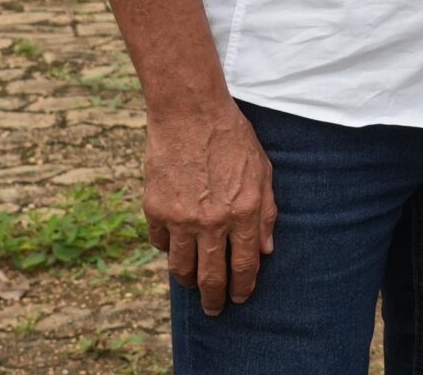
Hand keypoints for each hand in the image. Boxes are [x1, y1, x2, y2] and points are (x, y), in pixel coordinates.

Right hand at [142, 101, 276, 315]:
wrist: (190, 113)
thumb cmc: (232, 138)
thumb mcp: (263, 171)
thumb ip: (267, 213)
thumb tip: (267, 251)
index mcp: (243, 212)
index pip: (245, 265)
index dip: (243, 287)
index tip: (241, 297)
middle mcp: (212, 222)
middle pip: (211, 277)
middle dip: (214, 299)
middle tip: (215, 309)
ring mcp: (181, 218)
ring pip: (181, 268)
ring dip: (188, 281)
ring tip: (193, 285)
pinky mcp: (155, 210)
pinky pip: (160, 243)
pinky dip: (168, 249)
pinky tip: (174, 248)